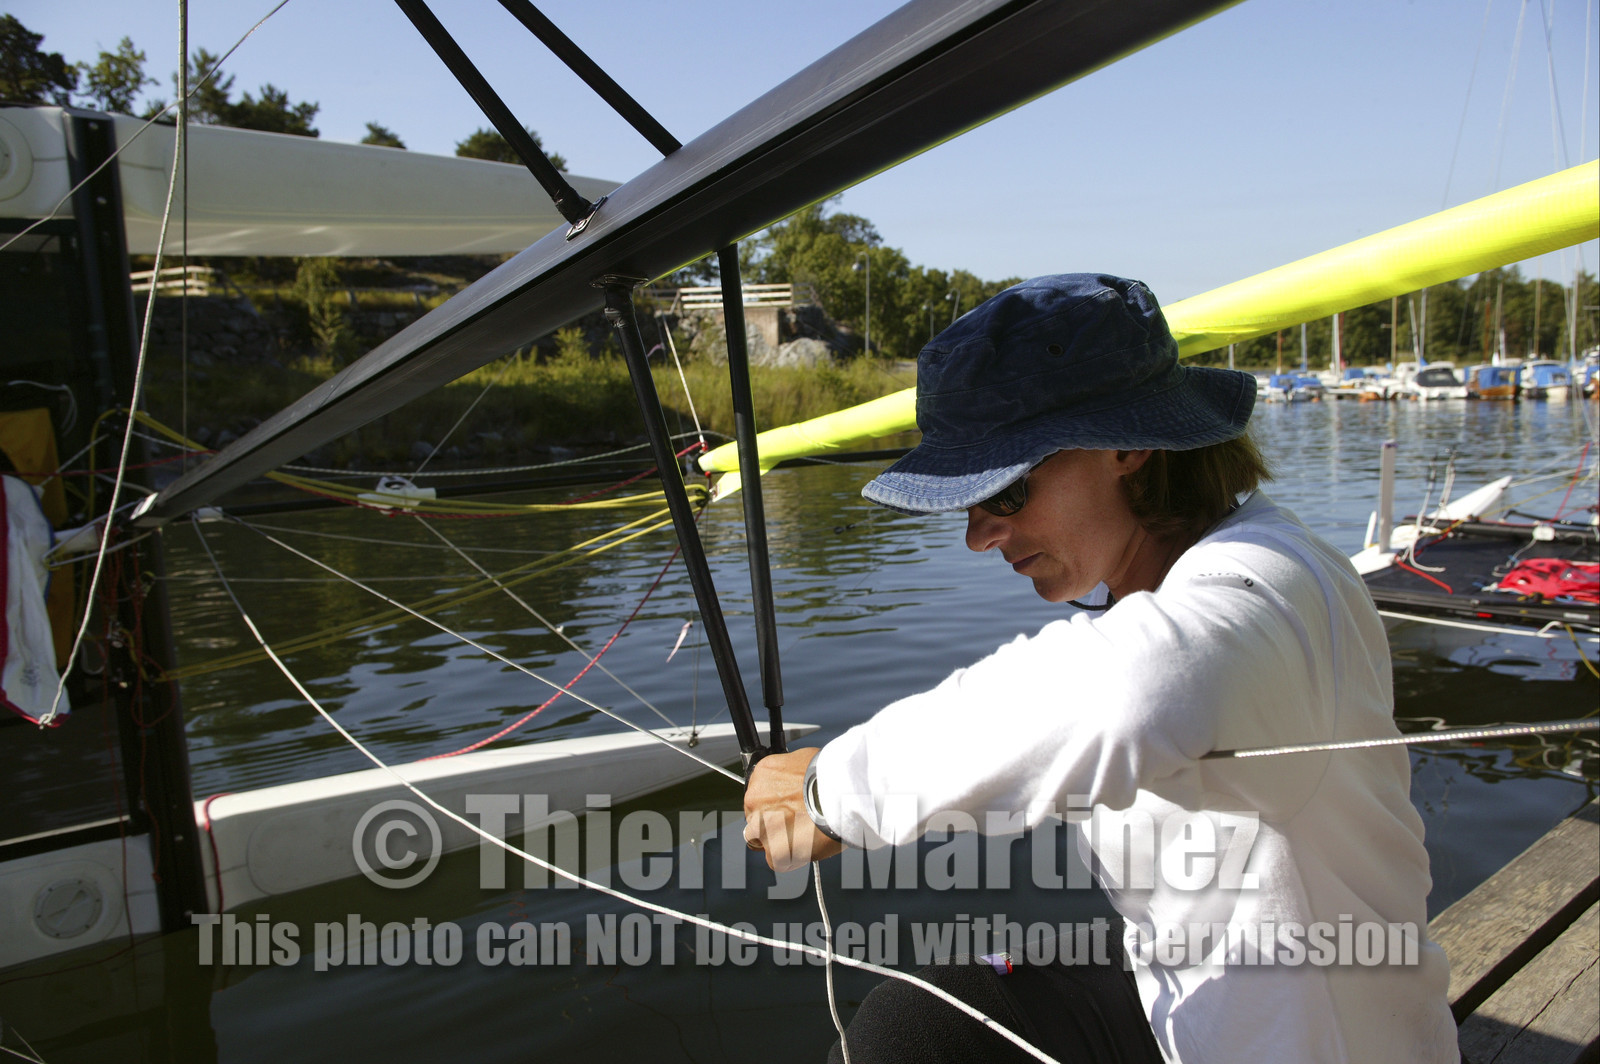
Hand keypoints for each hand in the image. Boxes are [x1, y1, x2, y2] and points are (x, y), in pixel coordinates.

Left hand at [742, 747, 844, 872]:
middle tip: (797, 825)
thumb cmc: (831, 776)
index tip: (788, 810)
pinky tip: (809, 847)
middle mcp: (754, 800)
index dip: (775, 806)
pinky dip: (792, 858)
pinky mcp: (773, 852)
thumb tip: (796, 785)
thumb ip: (791, 778)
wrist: (841, 794)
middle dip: (773, 825)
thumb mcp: (803, 762)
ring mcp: (761, 827)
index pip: (758, 796)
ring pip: (760, 842)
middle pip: (755, 819)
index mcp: (761, 775)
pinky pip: (778, 860)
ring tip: (803, 838)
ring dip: (777, 842)